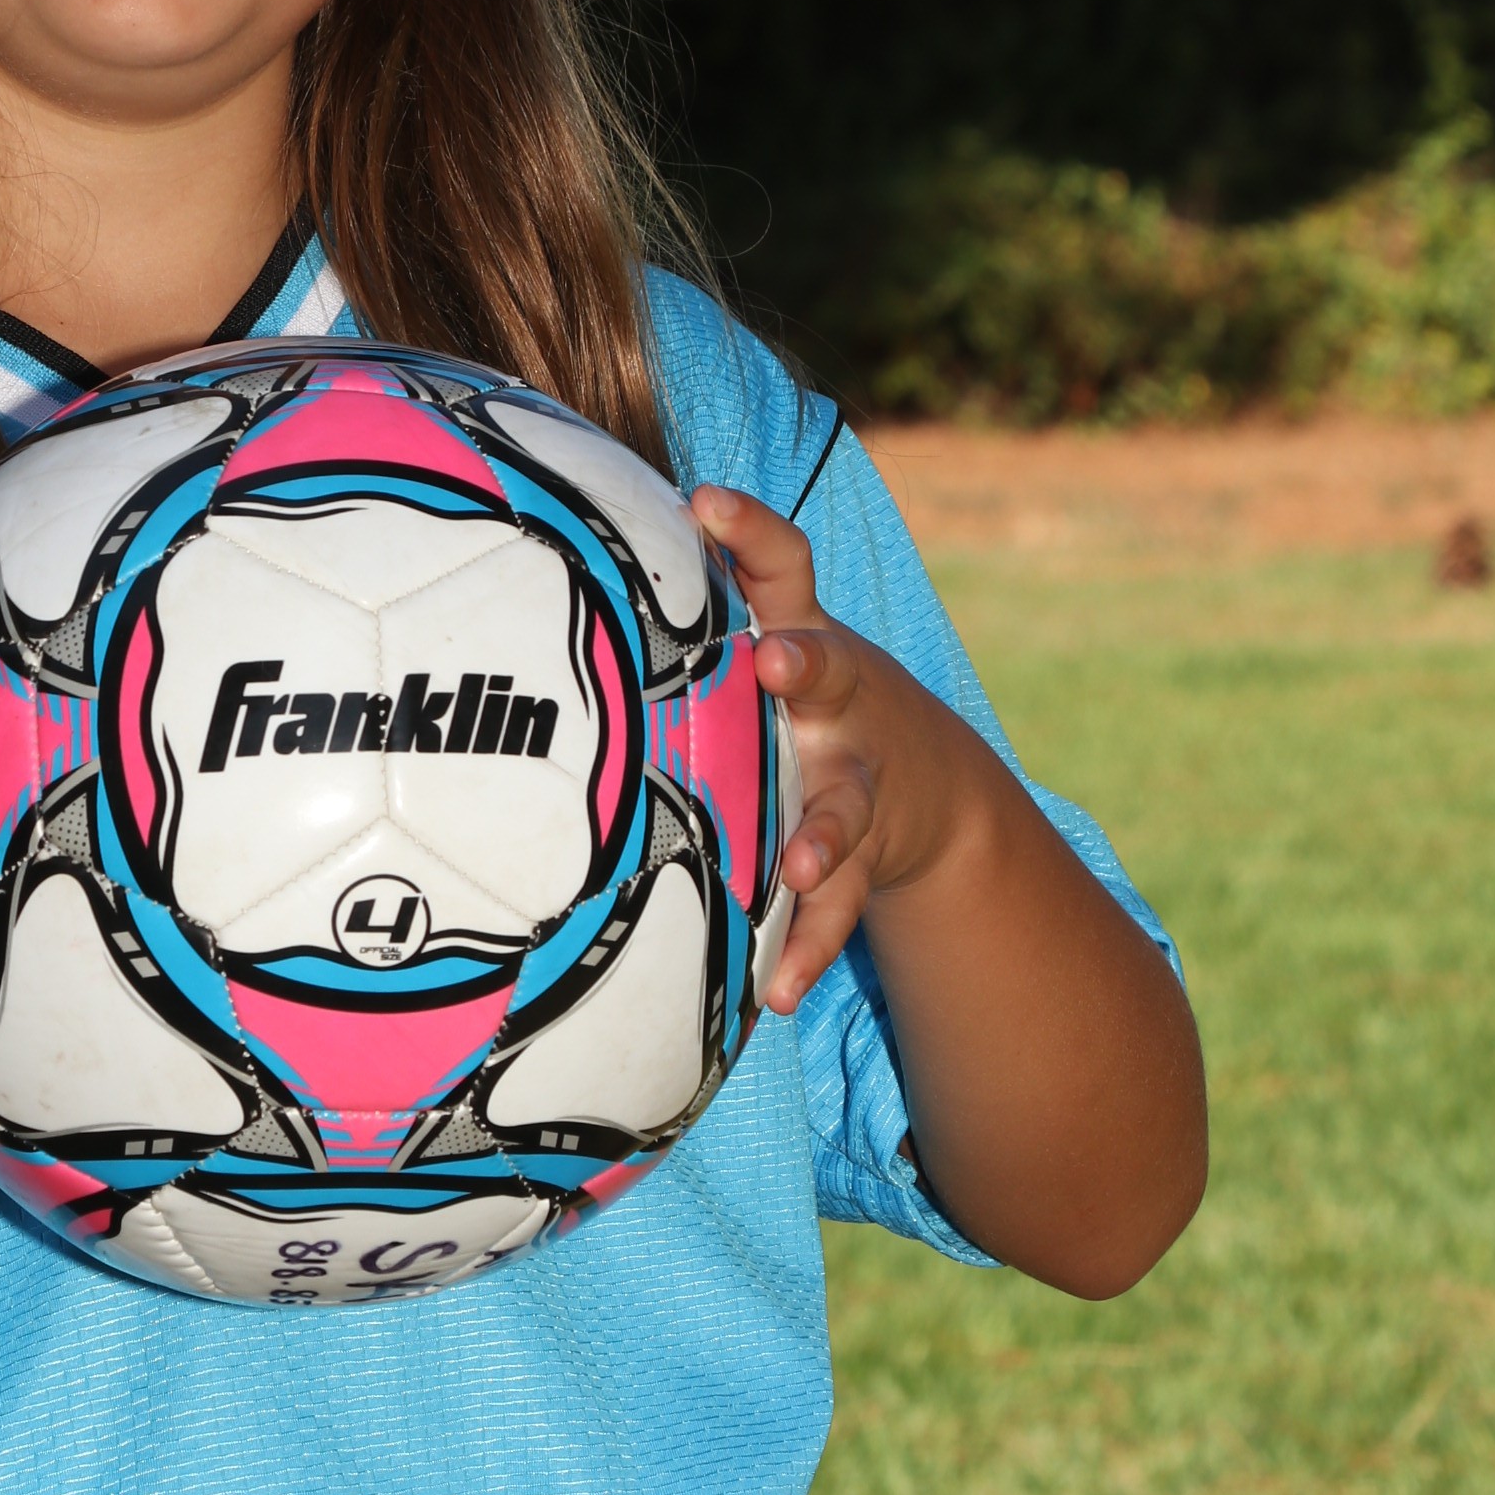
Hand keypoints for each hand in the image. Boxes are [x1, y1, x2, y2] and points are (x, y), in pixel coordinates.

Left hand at [691, 485, 987, 1016]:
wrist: (926, 782)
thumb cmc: (802, 698)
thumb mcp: (771, 639)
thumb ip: (692, 606)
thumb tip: (567, 540)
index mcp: (802, 640)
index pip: (785, 566)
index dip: (750, 531)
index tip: (704, 501)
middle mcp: (838, 703)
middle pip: (830, 673)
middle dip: (806, 665)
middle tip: (777, 663)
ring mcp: (859, 781)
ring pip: (844, 807)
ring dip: (822, 836)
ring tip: (796, 868)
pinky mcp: (866, 857)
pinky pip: (836, 910)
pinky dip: (807, 949)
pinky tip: (774, 992)